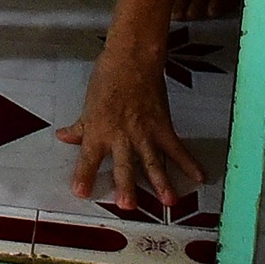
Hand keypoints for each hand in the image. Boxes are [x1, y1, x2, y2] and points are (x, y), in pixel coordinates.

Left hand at [64, 43, 203, 217]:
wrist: (133, 58)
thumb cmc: (107, 78)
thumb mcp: (88, 104)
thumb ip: (80, 126)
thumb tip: (64, 137)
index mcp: (99, 131)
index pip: (88, 158)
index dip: (84, 175)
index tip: (80, 192)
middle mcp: (121, 135)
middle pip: (124, 164)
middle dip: (126, 185)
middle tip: (127, 205)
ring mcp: (144, 132)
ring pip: (153, 161)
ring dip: (161, 182)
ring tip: (168, 201)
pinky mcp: (163, 126)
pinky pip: (177, 148)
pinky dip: (189, 162)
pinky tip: (199, 177)